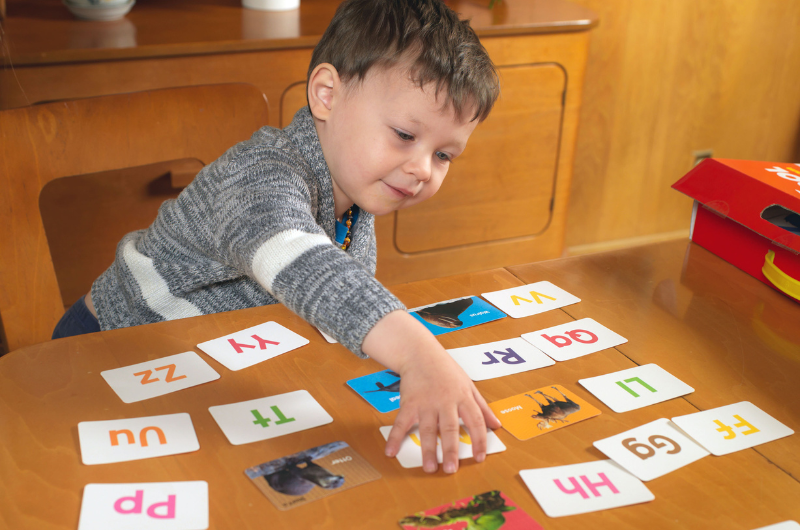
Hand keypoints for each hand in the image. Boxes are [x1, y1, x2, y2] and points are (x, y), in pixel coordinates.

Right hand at [362, 310, 500, 472]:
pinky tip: (391, 451)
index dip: (479, 440)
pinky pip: (401, 423)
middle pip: (449, 428)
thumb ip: (482, 407)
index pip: (475, 420)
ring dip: (427, 450)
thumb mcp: (469, 385)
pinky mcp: (409, 403)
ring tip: (429, 468)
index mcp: (462, 397)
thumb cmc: (446, 369)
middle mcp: (445, 401)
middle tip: (451, 469)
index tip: (479, 457)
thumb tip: (497, 425)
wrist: (420, 353)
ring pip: (427, 429)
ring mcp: (425, 403)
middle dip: (450, 450)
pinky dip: (395, 437)